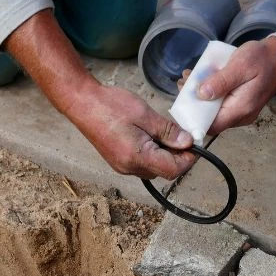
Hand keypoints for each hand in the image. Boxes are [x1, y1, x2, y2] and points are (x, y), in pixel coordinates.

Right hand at [2, 10, 194, 180]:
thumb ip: (167, 132)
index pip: (173, 170)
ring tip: (163, 133)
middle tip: (180, 135)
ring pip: (154, 168)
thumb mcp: (145, 114)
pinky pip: (142, 164)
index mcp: (137, 157)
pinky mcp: (119, 162)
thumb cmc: (110, 106)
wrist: (82, 103)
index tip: (193, 144)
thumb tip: (187, 143)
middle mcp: (130, 168)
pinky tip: (149, 136)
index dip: (188, 159)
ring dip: (164, 155)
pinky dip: (151, 153)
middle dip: (177, 157)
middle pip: (164, 172)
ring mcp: (123, 167)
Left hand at [192, 37, 275, 134]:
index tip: (182, 101)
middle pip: (210, 120)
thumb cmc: (262, 59)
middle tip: (185, 83)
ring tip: (190, 78)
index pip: (211, 126)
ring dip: (199, 98)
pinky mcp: (238, 106)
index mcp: (241, 109)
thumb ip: (222, 81)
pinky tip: (202, 80)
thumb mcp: (241, 65)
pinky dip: (209, 95)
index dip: (194, 118)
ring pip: (213, 112)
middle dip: (194, 104)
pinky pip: (220, 106)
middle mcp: (240, 116)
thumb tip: (201, 94)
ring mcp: (239, 113)